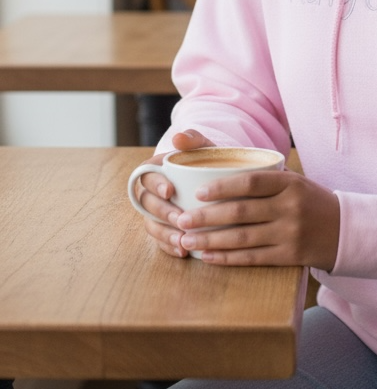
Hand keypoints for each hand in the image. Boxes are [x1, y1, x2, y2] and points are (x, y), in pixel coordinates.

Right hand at [137, 130, 215, 258]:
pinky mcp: (165, 228)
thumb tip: (179, 137)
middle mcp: (152, 191)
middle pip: (147, 203)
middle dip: (163, 213)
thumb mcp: (203, 146)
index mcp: (155, 169)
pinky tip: (183, 252)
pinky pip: (160, 240)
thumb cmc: (207, 160)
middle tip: (181, 219)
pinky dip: (169, 247)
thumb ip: (193, 139)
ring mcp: (157, 212)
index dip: (155, 184)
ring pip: (151, 224)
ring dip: (164, 234)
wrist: (217, 177)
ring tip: (182, 241)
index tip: (170, 191)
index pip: (146, 175)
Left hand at [175, 169, 340, 269]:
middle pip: (241, 212)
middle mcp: (291, 207)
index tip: (197, 192)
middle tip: (181, 218)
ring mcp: (291, 233)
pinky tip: (208, 256)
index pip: (251, 182)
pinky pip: (252, 258)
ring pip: (243, 238)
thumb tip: (213, 168)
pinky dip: (227, 258)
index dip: (222, 187)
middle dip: (206, 216)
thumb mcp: (292, 181)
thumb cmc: (308, 201)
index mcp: (290, 182)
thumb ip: (260, 176)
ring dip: (210, 240)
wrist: (344, 229)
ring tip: (186, 239)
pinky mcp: (291, 257)